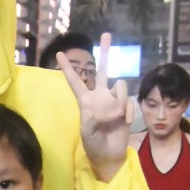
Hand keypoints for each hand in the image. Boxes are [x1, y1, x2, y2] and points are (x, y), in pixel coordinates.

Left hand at [58, 33, 133, 181]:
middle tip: (106, 34)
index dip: (68, 68)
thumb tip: (102, 108)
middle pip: (102, 70)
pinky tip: (124, 123)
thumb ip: (91, 120)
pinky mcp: (126, 107)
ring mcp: (114, 100)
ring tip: (116, 116)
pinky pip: (130, 101)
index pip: (75, 82)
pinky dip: (128, 112)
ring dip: (120, 100)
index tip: (59, 54)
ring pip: (121, 85)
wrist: (109, 154)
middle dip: (105, 52)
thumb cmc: (94, 145)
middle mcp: (100, 96)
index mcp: (85, 101)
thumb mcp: (87, 134)